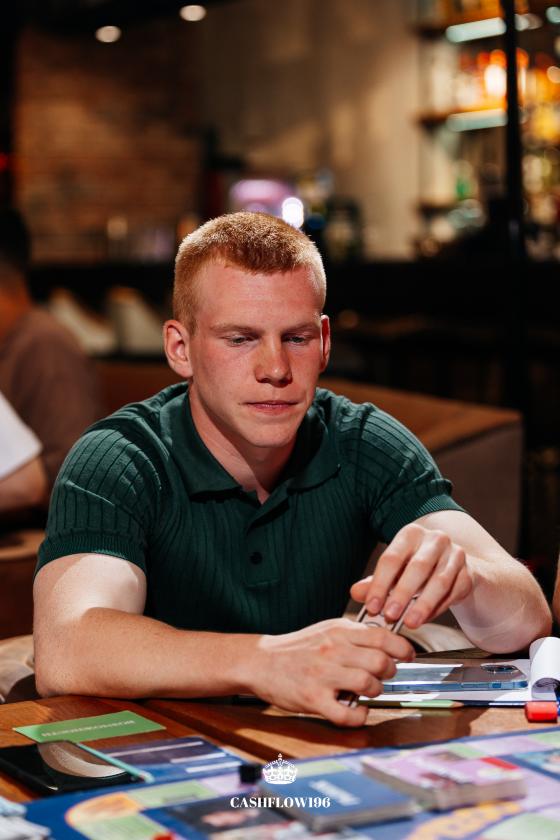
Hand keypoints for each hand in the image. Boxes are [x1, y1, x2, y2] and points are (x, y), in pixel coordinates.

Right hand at [250, 618, 413, 726]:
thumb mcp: (327, 630)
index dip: (402, 648)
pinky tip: (356, 710)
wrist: (260, 661)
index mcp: (339, 631)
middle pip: (380, 661)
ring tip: (367, 691)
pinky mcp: (313, 699)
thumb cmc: (297, 648)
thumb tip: (388, 639)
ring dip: (375, 691)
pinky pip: (348, 714)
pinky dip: (359, 715)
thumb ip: (355, 635)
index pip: (383, 636)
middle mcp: (333, 650)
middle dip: (389, 672)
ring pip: (368, 684)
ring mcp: (323, 675)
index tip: (407, 656)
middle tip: (383, 675)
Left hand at [351, 522, 472, 629]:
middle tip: (390, 616)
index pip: (391, 558)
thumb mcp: (394, 572)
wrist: (454, 566)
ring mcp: (455, 555)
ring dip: (423, 604)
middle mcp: (435, 539)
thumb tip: (355, 593)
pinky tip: (426, 619)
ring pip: (440, 581)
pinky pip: (454, 593)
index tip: (371, 606)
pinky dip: (439, 608)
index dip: (380, 584)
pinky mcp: (468, 573)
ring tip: (410, 623)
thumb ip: (374, 582)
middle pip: (418, 567)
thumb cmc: (416, 568)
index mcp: (411, 534)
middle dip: (402, 594)